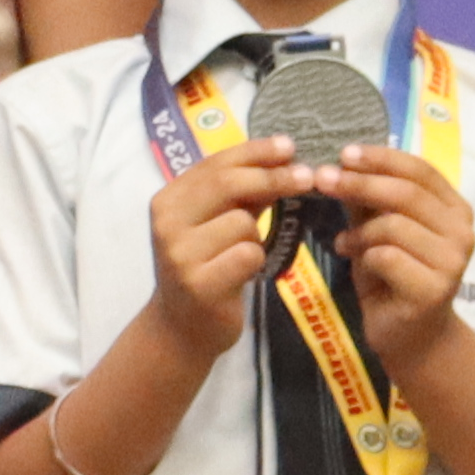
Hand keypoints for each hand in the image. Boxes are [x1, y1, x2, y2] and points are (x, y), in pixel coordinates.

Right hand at [136, 144, 310, 351]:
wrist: (180, 329)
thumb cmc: (205, 268)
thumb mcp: (213, 224)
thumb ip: (239, 194)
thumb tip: (282, 158)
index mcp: (168, 199)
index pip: (215, 163)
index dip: (255, 151)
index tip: (289, 145)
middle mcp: (167, 222)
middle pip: (228, 184)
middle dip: (273, 177)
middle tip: (308, 177)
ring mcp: (180, 254)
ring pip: (243, 223)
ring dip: (256, 236)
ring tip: (242, 256)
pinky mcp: (199, 283)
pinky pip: (249, 255)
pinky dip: (256, 262)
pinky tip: (242, 275)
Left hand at [319, 143, 474, 369]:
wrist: (409, 335)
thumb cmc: (393, 276)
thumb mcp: (378, 229)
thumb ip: (369, 199)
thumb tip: (341, 162)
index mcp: (455, 209)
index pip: (421, 170)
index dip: (382, 158)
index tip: (344, 152)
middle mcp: (462, 232)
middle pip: (407, 194)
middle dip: (359, 183)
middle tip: (322, 179)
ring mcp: (453, 262)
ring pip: (394, 225)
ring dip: (360, 231)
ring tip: (346, 243)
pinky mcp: (435, 289)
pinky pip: (387, 257)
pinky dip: (364, 256)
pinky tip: (355, 261)